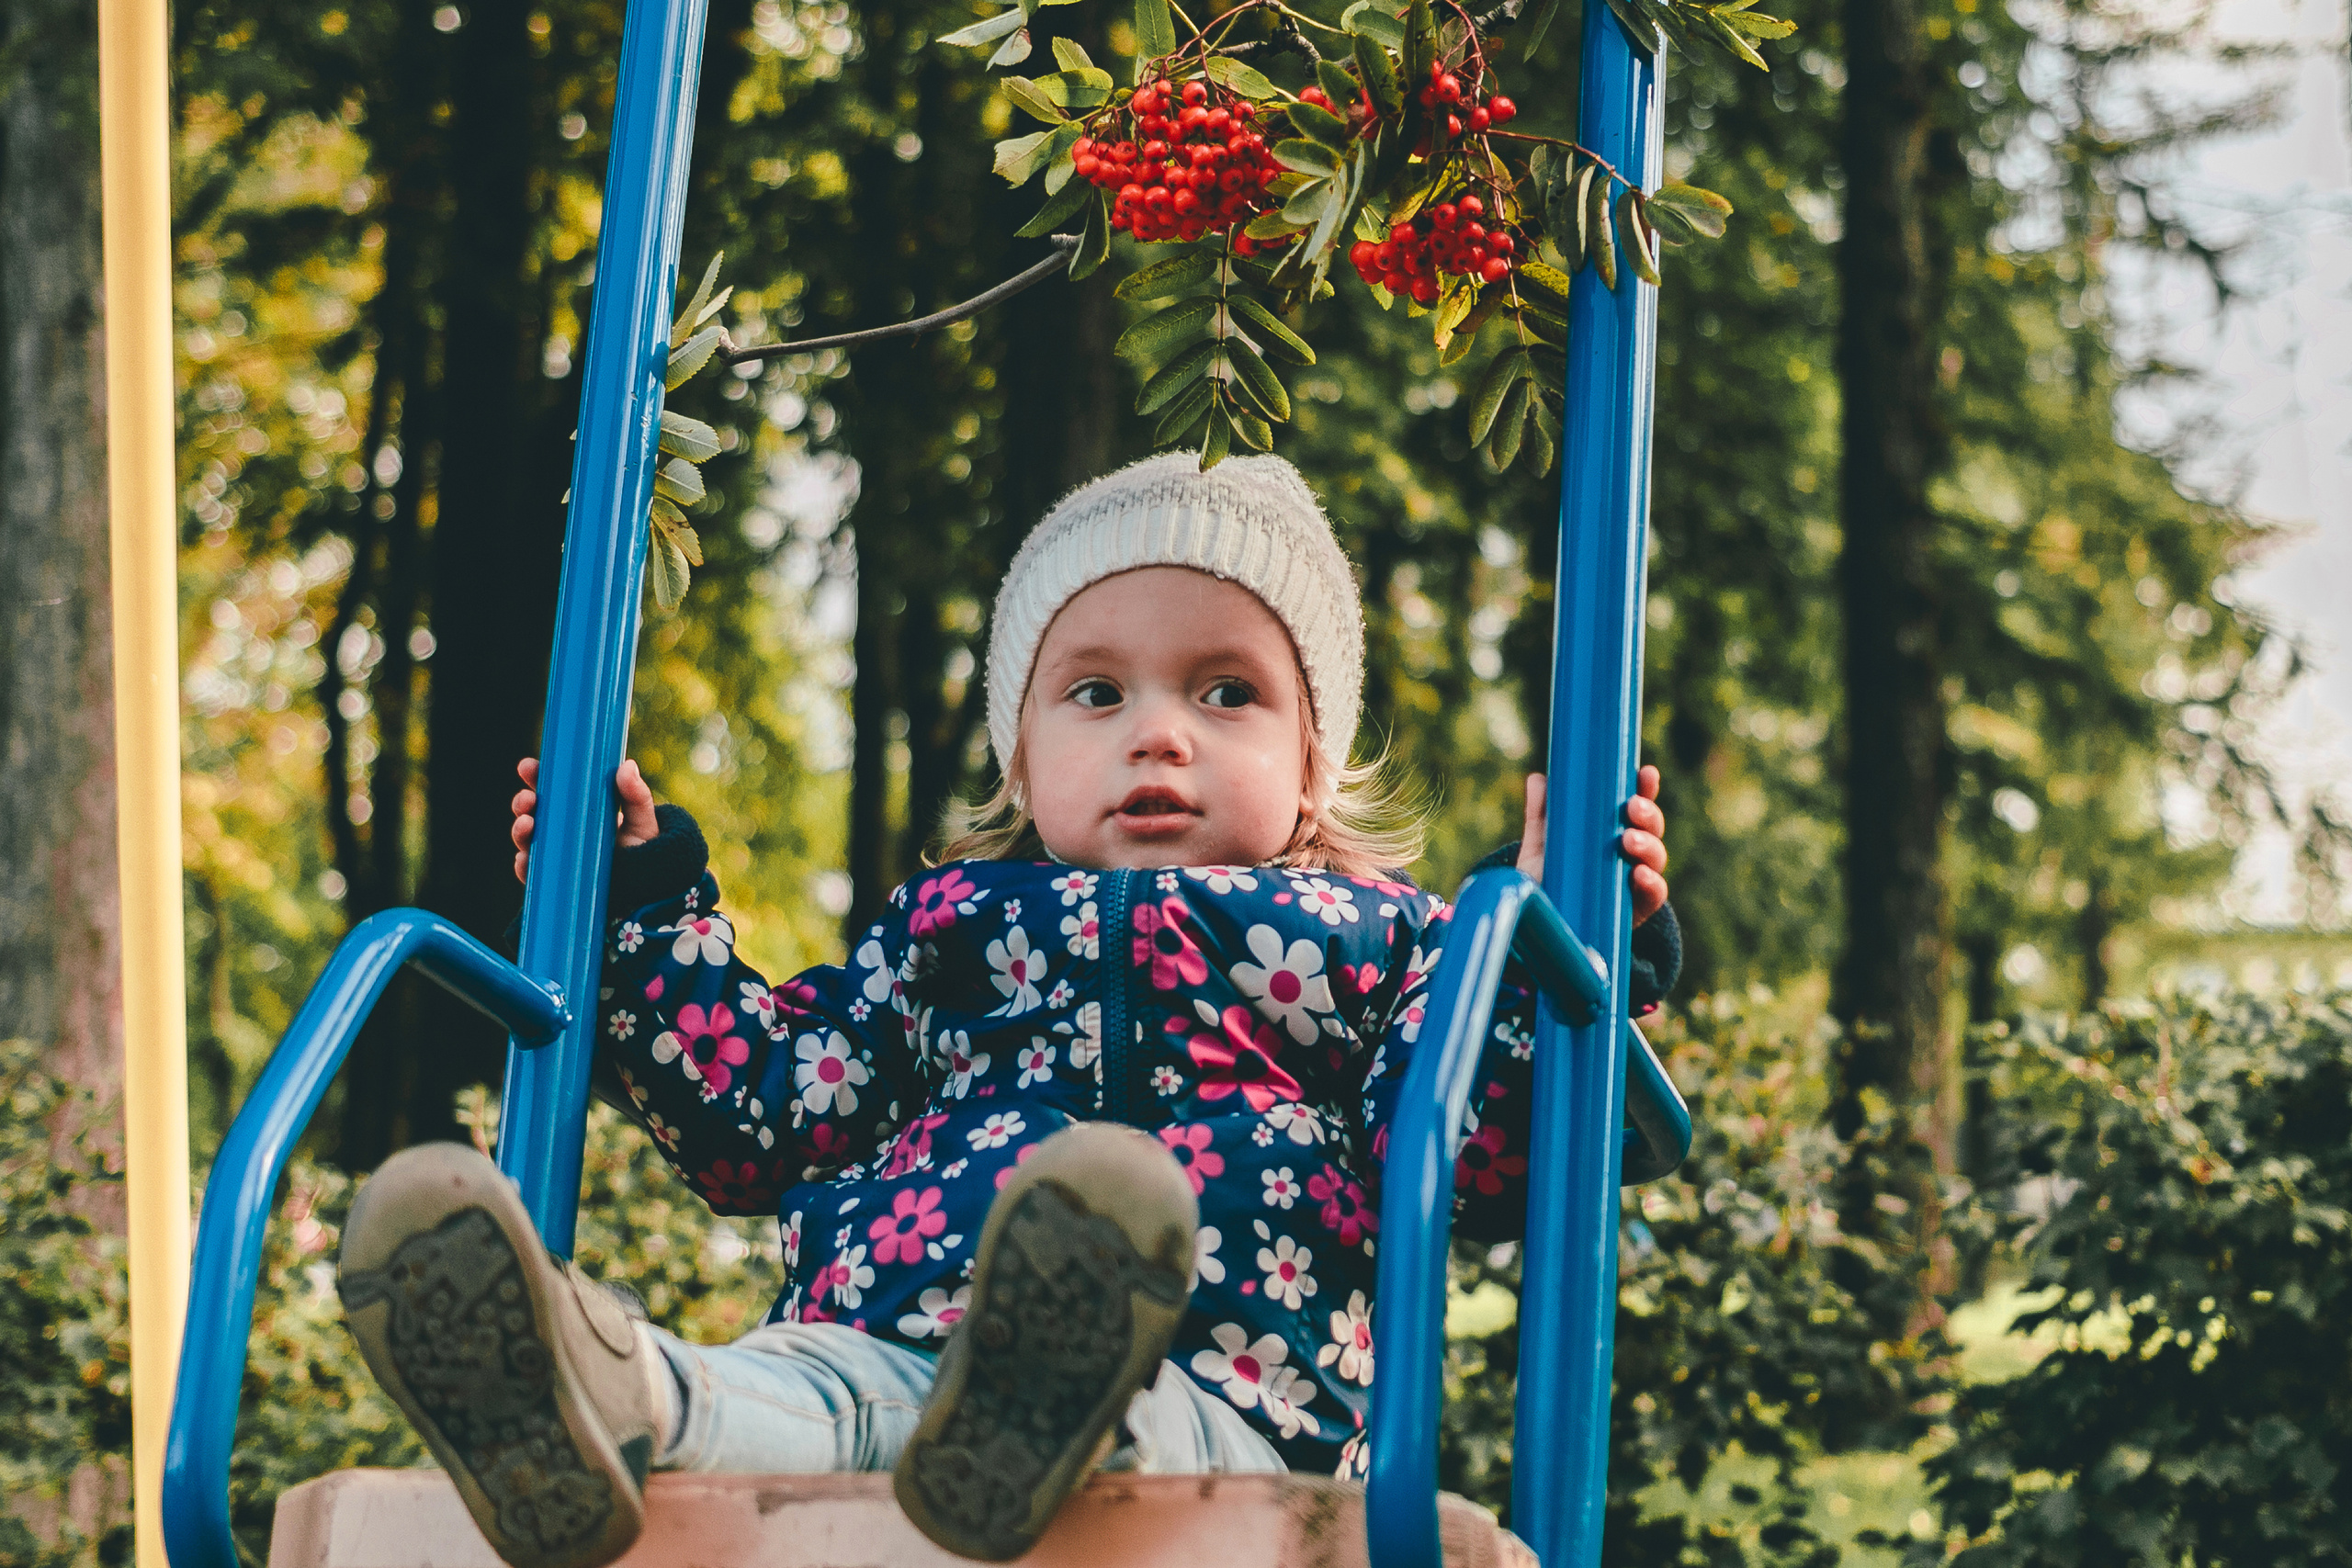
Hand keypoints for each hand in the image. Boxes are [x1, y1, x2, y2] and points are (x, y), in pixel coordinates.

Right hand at [511, 758, 660, 883]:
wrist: (648, 893)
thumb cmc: (645, 854)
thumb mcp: (642, 823)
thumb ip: (636, 797)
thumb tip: (627, 765)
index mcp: (579, 811)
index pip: (552, 790)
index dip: (536, 777)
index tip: (529, 767)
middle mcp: (563, 832)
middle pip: (534, 813)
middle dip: (523, 803)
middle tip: (527, 798)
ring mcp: (557, 857)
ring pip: (528, 840)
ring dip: (520, 830)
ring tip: (526, 824)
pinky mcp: (555, 882)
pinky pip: (532, 874)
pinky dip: (523, 866)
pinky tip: (523, 859)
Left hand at [1512, 765, 1669, 925]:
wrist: (1542, 927)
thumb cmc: (1548, 879)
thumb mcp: (1542, 845)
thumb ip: (1542, 813)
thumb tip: (1538, 778)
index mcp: (1613, 831)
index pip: (1636, 805)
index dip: (1645, 787)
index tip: (1645, 773)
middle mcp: (1630, 853)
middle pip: (1651, 828)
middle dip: (1647, 814)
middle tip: (1632, 807)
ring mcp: (1635, 880)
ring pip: (1656, 857)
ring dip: (1648, 845)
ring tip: (1628, 841)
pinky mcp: (1636, 910)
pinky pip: (1654, 895)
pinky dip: (1651, 883)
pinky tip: (1639, 874)